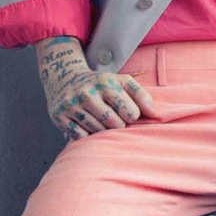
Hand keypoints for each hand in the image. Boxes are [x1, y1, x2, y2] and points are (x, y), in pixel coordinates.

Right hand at [45, 69, 159, 140]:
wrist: (63, 78)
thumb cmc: (101, 84)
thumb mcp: (121, 82)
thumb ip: (141, 96)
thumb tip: (156, 115)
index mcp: (105, 83)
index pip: (131, 113)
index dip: (131, 116)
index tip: (125, 111)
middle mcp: (87, 93)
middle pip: (115, 125)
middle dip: (117, 125)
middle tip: (111, 117)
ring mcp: (71, 105)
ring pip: (98, 132)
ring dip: (102, 130)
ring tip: (98, 120)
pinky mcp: (59, 116)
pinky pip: (81, 137)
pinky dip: (86, 134)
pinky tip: (85, 124)